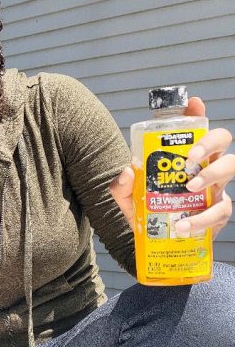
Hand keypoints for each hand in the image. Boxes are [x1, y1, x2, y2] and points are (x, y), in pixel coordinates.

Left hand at [110, 97, 233, 236]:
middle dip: (210, 143)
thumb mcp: (126, 197)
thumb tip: (127, 172)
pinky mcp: (217, 214)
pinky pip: (219, 211)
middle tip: (190, 157)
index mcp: (185, 157)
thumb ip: (122, 186)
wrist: (150, 242)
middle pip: (223, 142)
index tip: (193, 104)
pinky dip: (201, 218)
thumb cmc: (142, 212)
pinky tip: (183, 224)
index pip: (195, 129)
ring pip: (230, 169)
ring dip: (212, 174)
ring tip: (190, 187)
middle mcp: (204, 167)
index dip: (196, 114)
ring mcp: (214, 189)